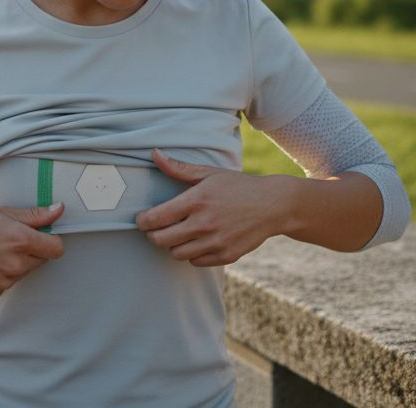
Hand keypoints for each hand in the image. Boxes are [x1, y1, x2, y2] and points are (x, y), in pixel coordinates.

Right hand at [0, 203, 64, 297]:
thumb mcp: (1, 213)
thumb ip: (33, 215)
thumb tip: (58, 210)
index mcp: (21, 241)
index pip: (57, 248)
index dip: (51, 239)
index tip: (40, 234)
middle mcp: (16, 265)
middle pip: (42, 260)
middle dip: (33, 250)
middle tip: (9, 238)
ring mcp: (5, 281)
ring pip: (25, 271)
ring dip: (17, 262)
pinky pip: (9, 282)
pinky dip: (3, 274)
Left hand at [135, 149, 288, 266]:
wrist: (273, 205)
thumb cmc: (238, 186)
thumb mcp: (209, 173)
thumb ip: (179, 168)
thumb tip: (154, 154)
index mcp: (197, 201)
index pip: (156, 218)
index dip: (142, 221)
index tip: (142, 219)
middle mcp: (204, 224)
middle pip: (161, 240)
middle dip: (154, 235)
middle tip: (157, 228)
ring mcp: (216, 242)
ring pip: (177, 254)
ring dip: (173, 245)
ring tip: (179, 233)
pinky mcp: (226, 255)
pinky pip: (196, 262)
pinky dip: (192, 254)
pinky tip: (197, 241)